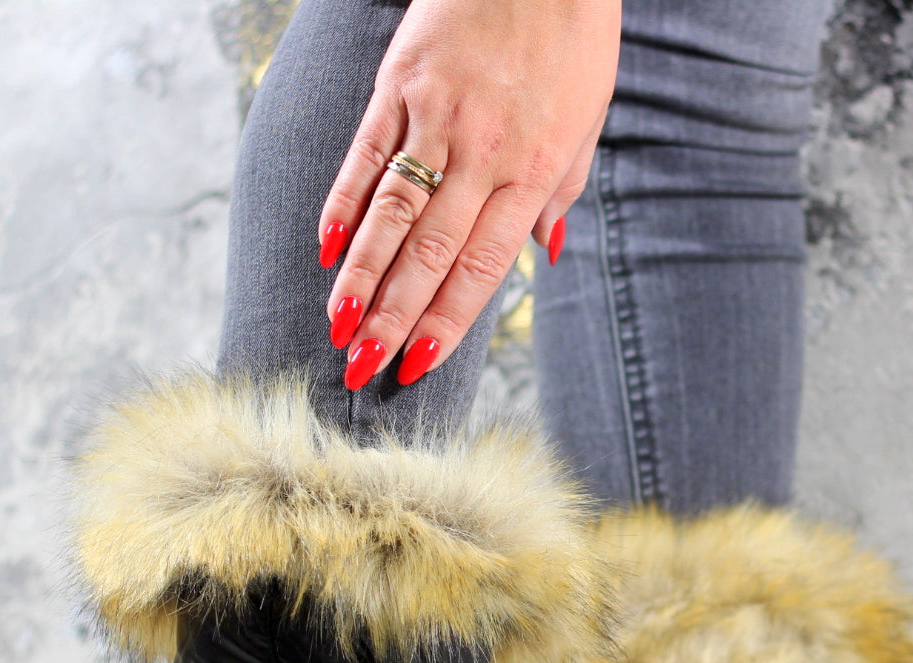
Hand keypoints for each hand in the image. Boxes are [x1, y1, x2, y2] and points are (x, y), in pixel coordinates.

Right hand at [319, 0, 620, 388]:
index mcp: (532, 175)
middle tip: (363, 370)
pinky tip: (325, 250)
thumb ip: (562, 192)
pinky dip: (342, 203)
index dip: (445, 323)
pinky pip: (365, 153)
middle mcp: (482, 155)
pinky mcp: (400, 83)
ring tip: (337, 329)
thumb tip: (547, 255)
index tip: (417, 368)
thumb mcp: (587, 123)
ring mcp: (436, 118)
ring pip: (390, 214)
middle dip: (393, 320)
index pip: (480, 269)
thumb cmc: (574, 41)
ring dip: (360, 278)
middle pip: (428, 255)